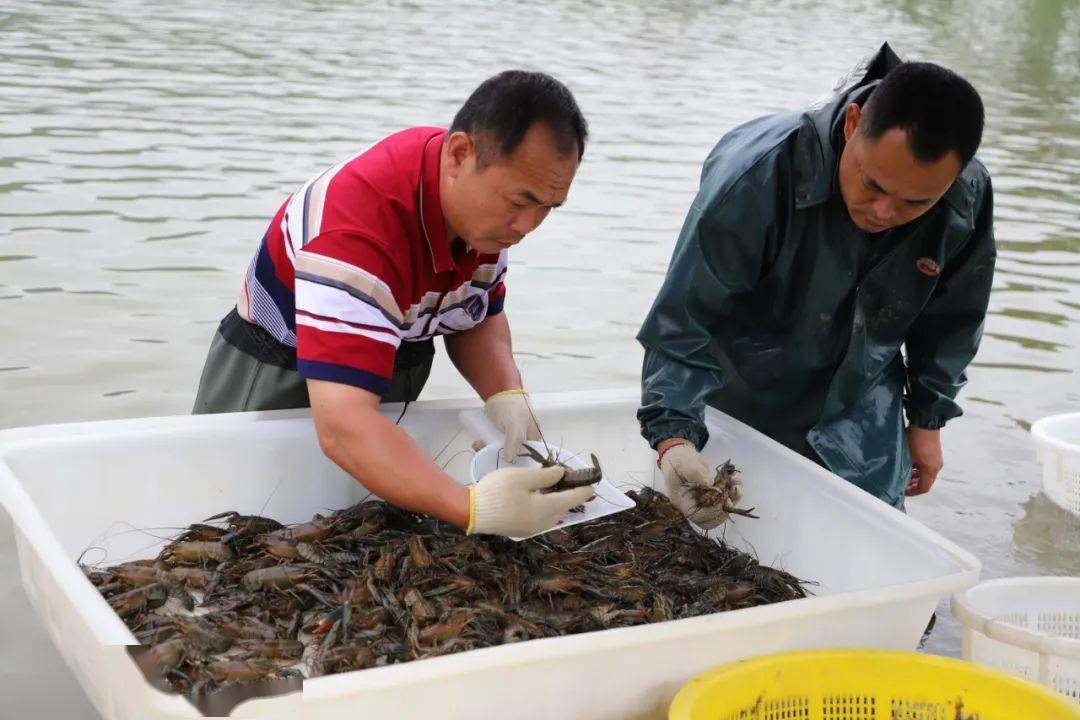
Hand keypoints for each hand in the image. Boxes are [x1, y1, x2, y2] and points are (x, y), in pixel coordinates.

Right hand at [467, 465, 593, 536]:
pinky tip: (539, 497)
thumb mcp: (521, 477)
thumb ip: (545, 476)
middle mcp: (542, 523)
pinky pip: (541, 518)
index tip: (592, 482)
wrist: (471, 513)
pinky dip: (545, 507)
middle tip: (567, 478)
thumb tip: (561, 474)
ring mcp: (531, 529)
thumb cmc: (497, 492)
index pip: (572, 499)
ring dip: (556, 501)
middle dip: (569, 494)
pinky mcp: (521, 530)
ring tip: (554, 486)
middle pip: (563, 508)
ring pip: (553, 514)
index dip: (583, 489)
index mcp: (545, 509)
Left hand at [483, 389, 540, 461]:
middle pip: (511, 454)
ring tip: (478, 446)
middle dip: (499, 456)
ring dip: (488, 449)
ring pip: (499, 449)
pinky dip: (484, 443)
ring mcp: (509, 435)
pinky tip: (477, 442)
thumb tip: (511, 460)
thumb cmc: (511, 406)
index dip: (518, 462)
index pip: (528, 456)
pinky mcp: (498, 432)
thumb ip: (514, 442)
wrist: (498, 390)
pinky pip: (491, 442)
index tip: (505, 466)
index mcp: (533, 437)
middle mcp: (523, 437)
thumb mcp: (515, 425)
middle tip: (486, 455)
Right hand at [658, 441, 738, 528]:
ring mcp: (704, 504)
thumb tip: (709, 483)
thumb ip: (695, 472)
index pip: (697, 516)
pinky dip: (734, 494)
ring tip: (736, 483)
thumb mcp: (684, 463)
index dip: (711, 510)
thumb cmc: (679, 461)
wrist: (682, 457)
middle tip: (730, 492)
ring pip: (721, 512)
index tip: (720, 494)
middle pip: (711, 521)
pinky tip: (736, 481)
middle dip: (724, 509)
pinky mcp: (713, 498)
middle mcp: (694, 507)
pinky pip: (726, 503)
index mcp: (683, 502)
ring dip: (733, 499)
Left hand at [906, 426, 942, 495]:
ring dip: (915, 477)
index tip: (903, 491)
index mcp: (931, 470)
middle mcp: (936, 466)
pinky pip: (927, 466)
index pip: (924, 488)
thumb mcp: (908, 458)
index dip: (913, 492)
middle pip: (926, 482)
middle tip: (902, 485)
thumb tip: (899, 480)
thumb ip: (905, 471)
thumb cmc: (915, 440)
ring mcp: (936, 459)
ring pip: (926, 474)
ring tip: (904, 476)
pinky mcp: (935, 453)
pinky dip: (918, 469)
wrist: (925, 422)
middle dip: (913, 485)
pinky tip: (909, 466)